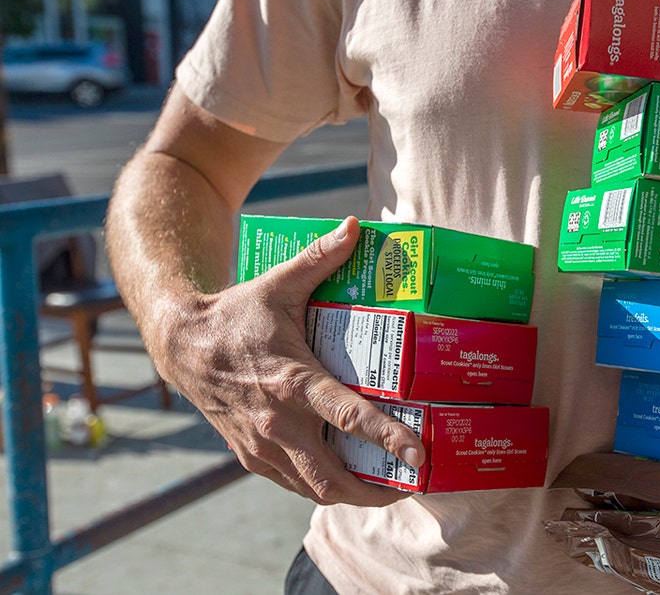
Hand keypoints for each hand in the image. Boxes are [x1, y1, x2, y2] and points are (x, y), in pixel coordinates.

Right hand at [151, 216, 424, 505]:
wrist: (180, 344)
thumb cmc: (236, 315)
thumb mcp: (277, 283)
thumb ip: (319, 258)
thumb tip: (354, 227)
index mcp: (292, 382)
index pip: (348, 418)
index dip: (388, 439)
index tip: (419, 455)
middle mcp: (277, 423)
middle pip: (332, 477)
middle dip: (375, 490)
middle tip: (411, 484)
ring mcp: (261, 445)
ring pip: (313, 488)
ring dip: (351, 494)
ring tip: (388, 488)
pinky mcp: (250, 455)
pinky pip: (292, 484)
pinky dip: (322, 486)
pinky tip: (347, 479)